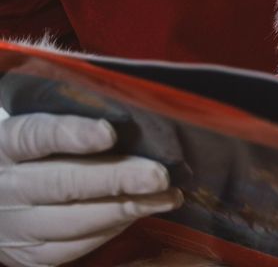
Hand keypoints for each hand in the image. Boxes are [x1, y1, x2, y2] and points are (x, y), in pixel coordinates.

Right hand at [0, 113, 181, 266]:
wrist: (2, 199)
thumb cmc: (37, 154)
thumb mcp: (43, 127)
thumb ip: (77, 122)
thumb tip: (136, 118)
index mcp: (8, 144)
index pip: (37, 135)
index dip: (72, 134)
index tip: (109, 132)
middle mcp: (8, 186)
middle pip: (62, 183)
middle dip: (116, 179)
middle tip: (158, 175)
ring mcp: (17, 225)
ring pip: (73, 220)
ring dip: (127, 208)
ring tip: (167, 196)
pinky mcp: (32, 254)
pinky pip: (76, 246)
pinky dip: (114, 229)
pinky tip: (143, 212)